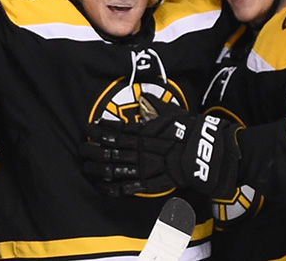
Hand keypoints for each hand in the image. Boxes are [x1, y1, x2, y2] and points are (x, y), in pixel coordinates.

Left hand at [81, 94, 241, 198]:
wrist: (205, 152)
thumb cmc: (190, 130)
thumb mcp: (172, 112)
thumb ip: (156, 106)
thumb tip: (144, 98)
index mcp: (143, 131)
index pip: (115, 130)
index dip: (99, 130)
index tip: (88, 127)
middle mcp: (139, 149)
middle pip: (109, 150)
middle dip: (92, 149)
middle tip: (81, 148)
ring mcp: (143, 167)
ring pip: (114, 168)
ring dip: (98, 168)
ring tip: (86, 167)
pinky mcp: (150, 183)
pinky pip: (127, 187)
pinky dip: (113, 188)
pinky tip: (102, 187)